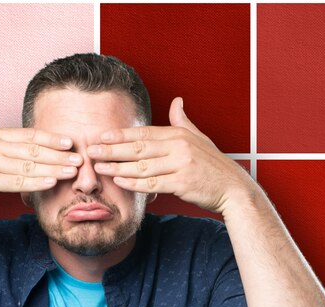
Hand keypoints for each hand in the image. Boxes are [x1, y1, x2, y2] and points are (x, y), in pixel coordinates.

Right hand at [0, 103, 82, 214]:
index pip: (29, 135)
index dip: (50, 138)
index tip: (70, 142)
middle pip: (33, 150)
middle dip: (58, 154)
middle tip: (79, 158)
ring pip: (28, 166)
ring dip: (53, 169)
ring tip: (72, 172)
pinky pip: (17, 182)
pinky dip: (36, 183)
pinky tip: (51, 183)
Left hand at [86, 97, 255, 214]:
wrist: (233, 188)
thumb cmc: (214, 165)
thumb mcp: (200, 138)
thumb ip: (182, 121)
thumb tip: (176, 101)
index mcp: (179, 134)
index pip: (144, 133)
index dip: (121, 135)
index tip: (101, 136)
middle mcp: (179, 146)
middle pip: (139, 148)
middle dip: (113, 150)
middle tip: (91, 151)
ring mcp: (181, 164)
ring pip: (143, 166)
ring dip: (118, 168)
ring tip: (99, 168)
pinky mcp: (183, 183)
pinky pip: (153, 183)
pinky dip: (135, 183)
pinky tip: (120, 182)